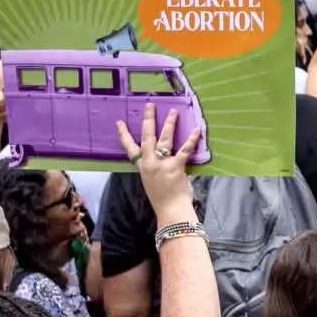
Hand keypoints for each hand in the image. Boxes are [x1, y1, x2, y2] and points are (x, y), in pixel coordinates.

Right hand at [116, 104, 196, 223]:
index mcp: (142, 167)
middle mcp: (149, 164)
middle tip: (150, 105)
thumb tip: (160, 158)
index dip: (124, 135)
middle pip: (146, 137)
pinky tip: (196, 130)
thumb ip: (153, 168)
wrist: (170, 210)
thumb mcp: (151, 181)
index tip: (120, 122)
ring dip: (169, 124)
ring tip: (173, 112)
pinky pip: (184, 150)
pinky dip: (191, 139)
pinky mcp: (175, 167)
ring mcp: (162, 164)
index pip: (130, 148)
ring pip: (164, 139)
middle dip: (148, 120)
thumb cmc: (162, 198)